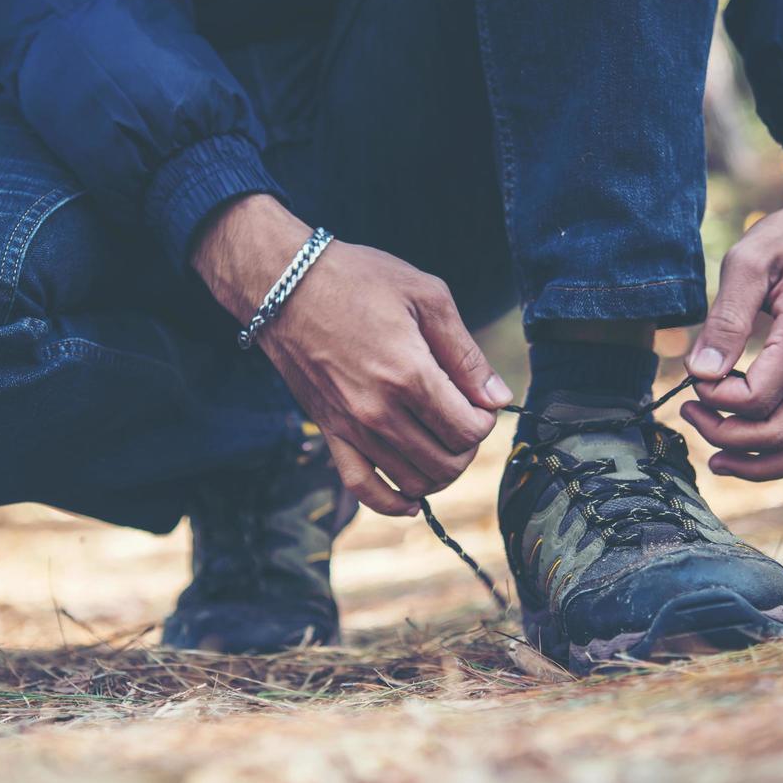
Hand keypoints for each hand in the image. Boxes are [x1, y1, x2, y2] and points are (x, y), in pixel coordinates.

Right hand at [192, 195, 511, 515]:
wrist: (285, 285)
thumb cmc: (357, 279)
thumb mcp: (427, 296)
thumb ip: (466, 353)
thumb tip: (497, 397)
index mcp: (409, 374)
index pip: (468, 430)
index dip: (485, 420)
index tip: (480, 400)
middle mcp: (379, 411)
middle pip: (447, 461)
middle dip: (467, 446)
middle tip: (463, 417)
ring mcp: (352, 427)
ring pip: (414, 481)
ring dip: (439, 471)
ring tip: (440, 441)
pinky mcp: (330, 433)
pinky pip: (363, 488)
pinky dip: (394, 502)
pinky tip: (413, 498)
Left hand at [681, 157, 782, 481]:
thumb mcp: (747, 262)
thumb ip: (724, 320)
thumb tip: (700, 374)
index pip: (756, 400)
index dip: (715, 401)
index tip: (692, 378)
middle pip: (779, 435)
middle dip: (724, 436)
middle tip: (689, 409)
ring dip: (758, 464)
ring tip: (716, 455)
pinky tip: (763, 448)